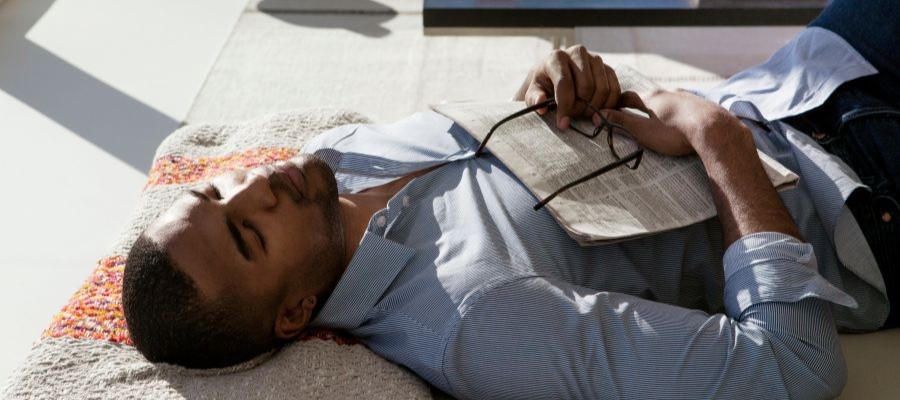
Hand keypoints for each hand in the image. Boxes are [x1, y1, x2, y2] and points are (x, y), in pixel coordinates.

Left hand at [516, 45, 620, 129]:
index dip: (565, 106)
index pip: (565, 83)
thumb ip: (534, 98)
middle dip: (580, 108)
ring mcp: (595, 59)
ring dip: (595, 108)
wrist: (554, 78)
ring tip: (582, 114)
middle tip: (573, 117)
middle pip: (586, 86)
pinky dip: (608, 105)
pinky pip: (615, 89)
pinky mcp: (607, 68)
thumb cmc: (542, 87)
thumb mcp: (533, 93)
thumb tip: (541, 102)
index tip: (563, 124)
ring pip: (603, 88)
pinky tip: (597, 112)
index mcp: (556, 57)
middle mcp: (577, 52)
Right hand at [601, 90, 751, 156]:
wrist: (713, 130)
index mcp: (651, 97)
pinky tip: (681, 121)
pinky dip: (678, 113)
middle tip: (634, 115)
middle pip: (649, 97)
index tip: (612, 109)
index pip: (629, 96)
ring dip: (660, 109)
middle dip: (640, 106)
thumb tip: (600, 115)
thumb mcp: (643, 130)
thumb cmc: (674, 132)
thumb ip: (621, 122)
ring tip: (658, 120)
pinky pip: (685, 107)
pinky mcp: (701, 105)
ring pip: (669, 101)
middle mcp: (669, 92)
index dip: (618, 103)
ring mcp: (687, 97)